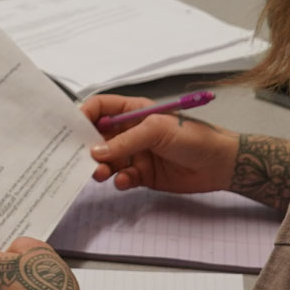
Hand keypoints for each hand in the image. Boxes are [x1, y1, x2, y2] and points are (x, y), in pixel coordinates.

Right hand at [82, 94, 239, 194]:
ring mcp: (135, 154)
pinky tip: (125, 181)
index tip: (70, 129)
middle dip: (87, 147)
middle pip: (98, 137)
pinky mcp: (142, 175)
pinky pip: (121, 177)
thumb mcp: (157, 130)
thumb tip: (95, 152)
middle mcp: (130, 131)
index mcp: (133, 111)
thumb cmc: (193, 137)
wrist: (220, 164)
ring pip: (107, 160)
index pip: (100, 108)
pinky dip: (118, 180)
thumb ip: (125, 142)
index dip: (84, 115)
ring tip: (100, 173)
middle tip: (78, 158)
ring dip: (101, 167)